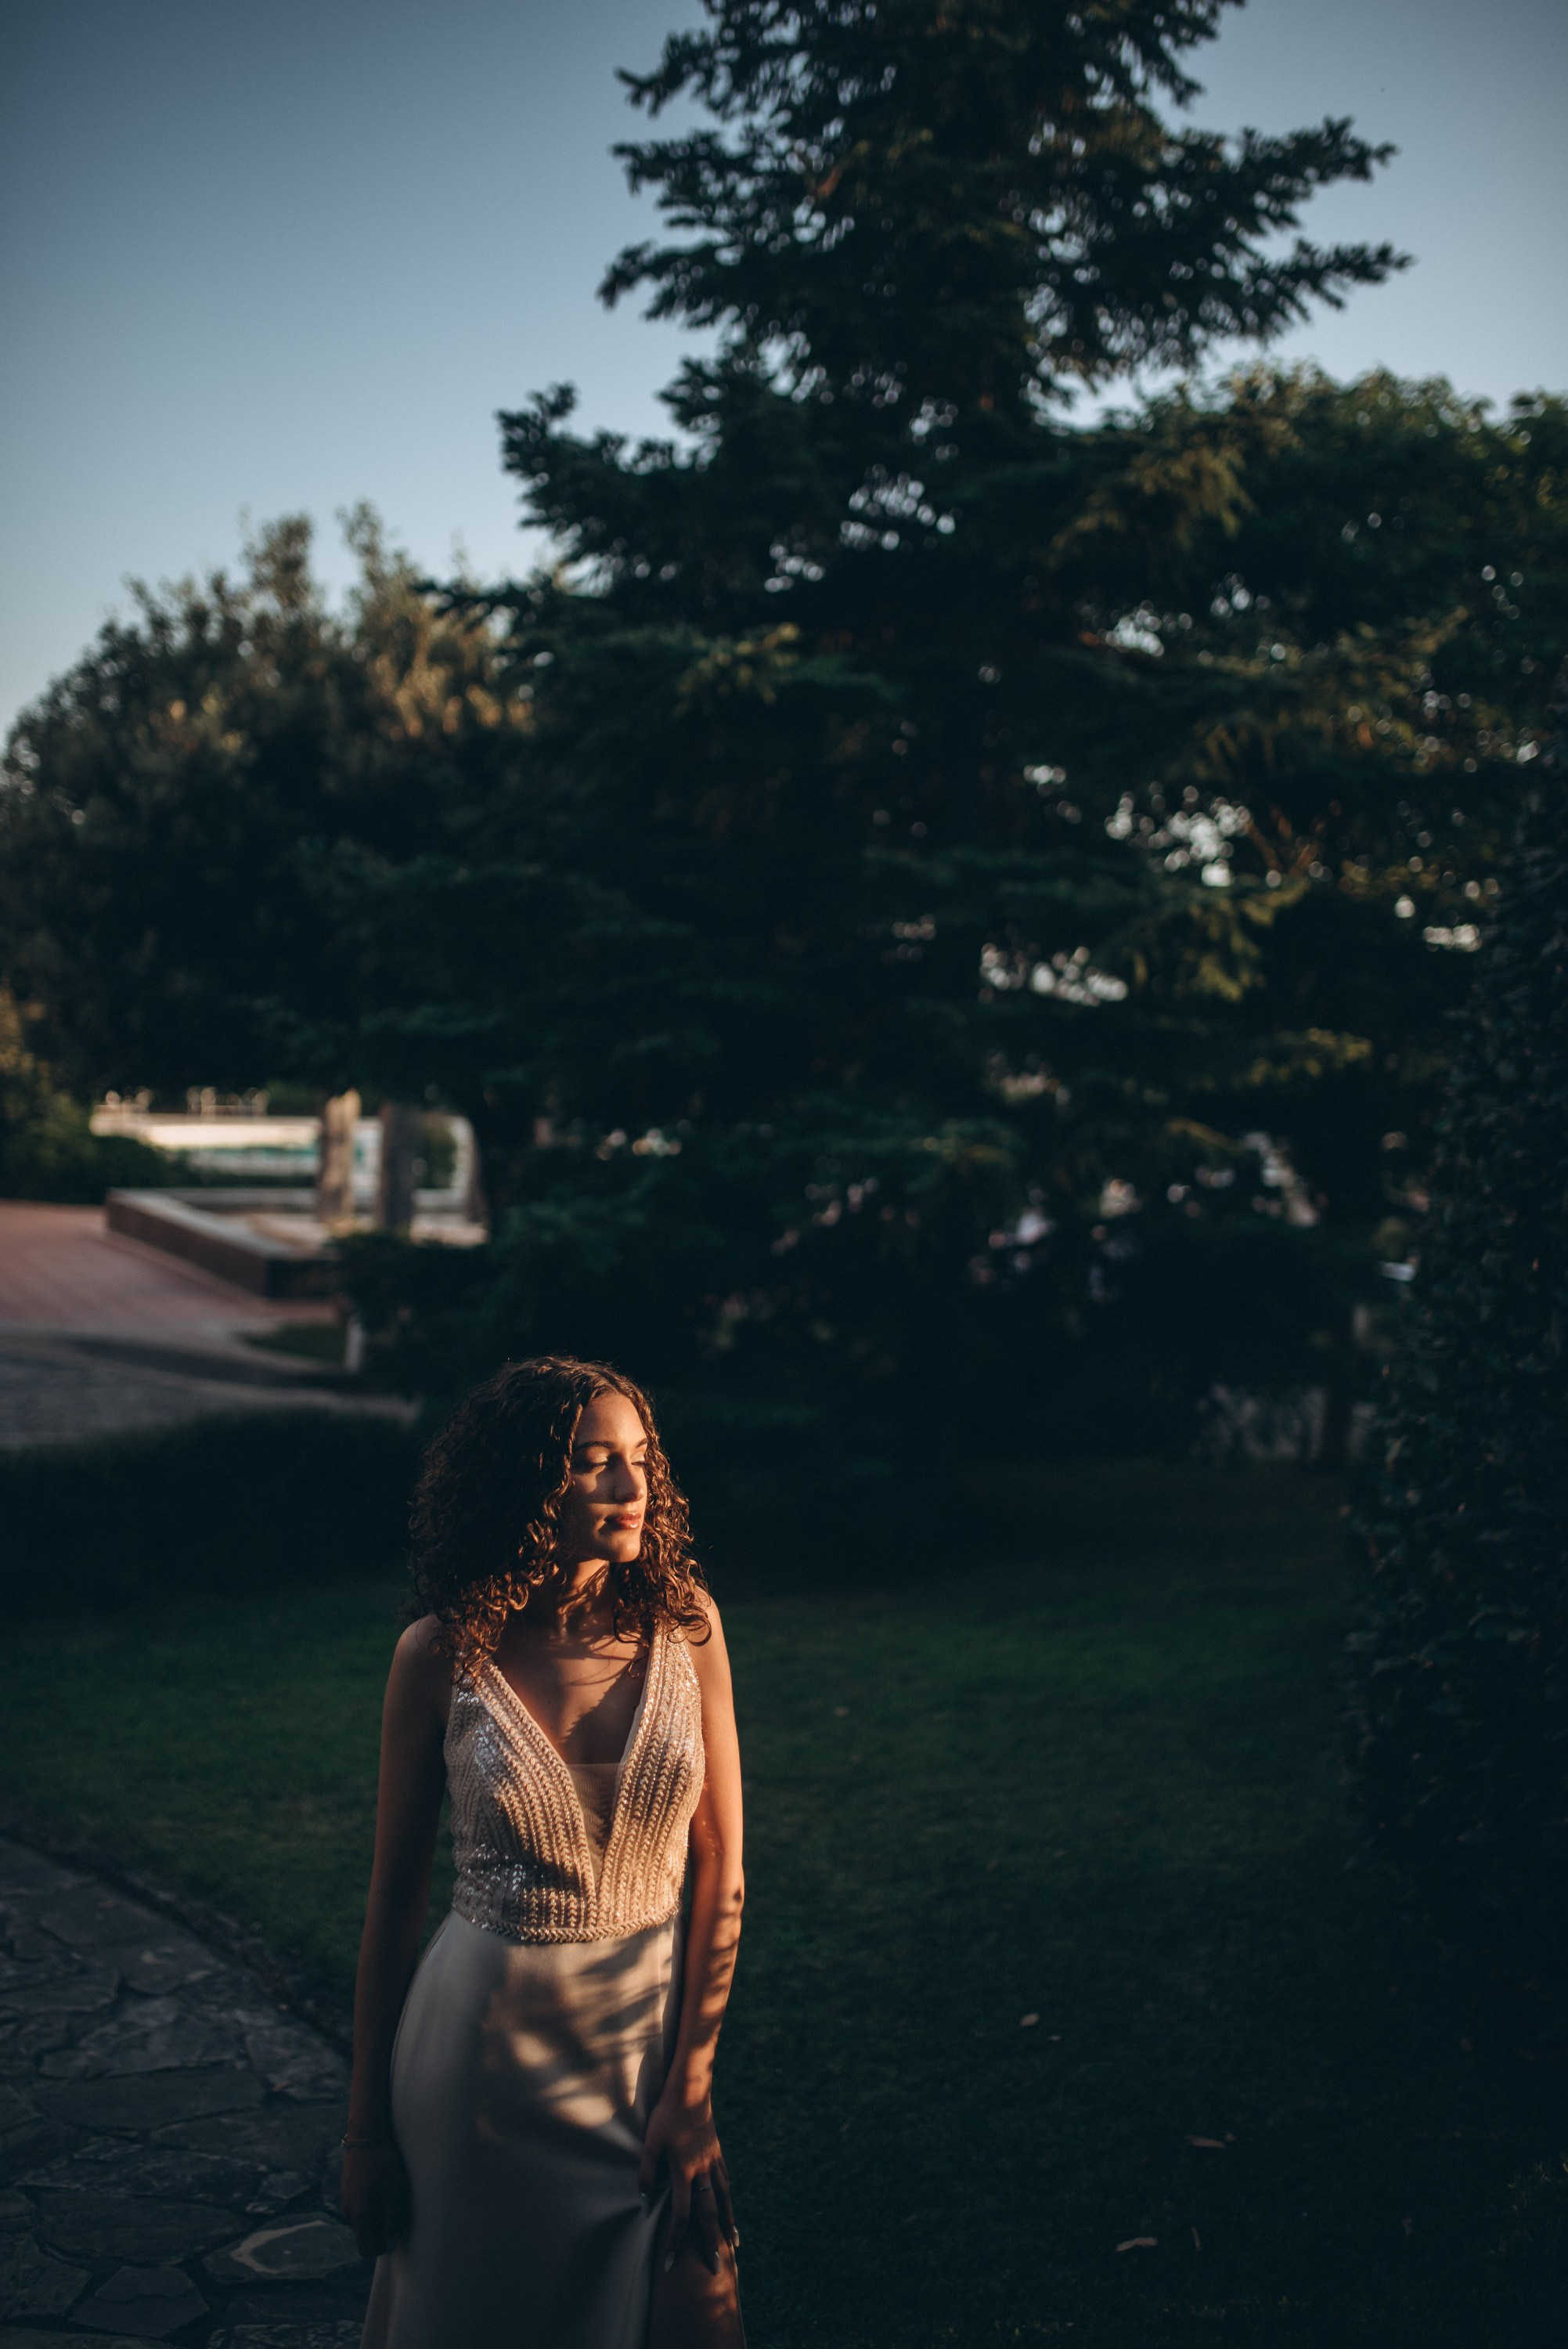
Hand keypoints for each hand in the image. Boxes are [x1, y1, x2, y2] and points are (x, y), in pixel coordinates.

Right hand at [340, 2140, 410, 2257]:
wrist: (365, 2133)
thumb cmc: (382, 2162)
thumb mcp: (394, 2191)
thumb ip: (392, 2218)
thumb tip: (390, 2237)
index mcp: (359, 2214)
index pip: (366, 2248)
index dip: (381, 2247)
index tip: (395, 2232)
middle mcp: (348, 2210)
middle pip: (365, 2234)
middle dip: (380, 2229)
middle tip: (396, 2209)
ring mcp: (345, 2198)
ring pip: (363, 2219)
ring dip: (376, 2214)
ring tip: (390, 2193)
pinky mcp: (347, 2187)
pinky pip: (359, 2205)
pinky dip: (371, 2202)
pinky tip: (381, 2184)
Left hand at [639, 2086, 738, 2275]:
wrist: (691, 2090)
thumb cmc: (666, 2115)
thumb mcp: (650, 2141)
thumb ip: (647, 2170)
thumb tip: (644, 2199)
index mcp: (684, 2172)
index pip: (681, 2216)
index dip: (675, 2241)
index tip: (670, 2263)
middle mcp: (702, 2171)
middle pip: (708, 2215)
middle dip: (711, 2244)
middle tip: (716, 2270)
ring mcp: (713, 2162)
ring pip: (723, 2199)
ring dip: (727, 2223)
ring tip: (734, 2244)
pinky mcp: (718, 2152)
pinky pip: (726, 2181)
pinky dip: (729, 2198)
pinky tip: (730, 2205)